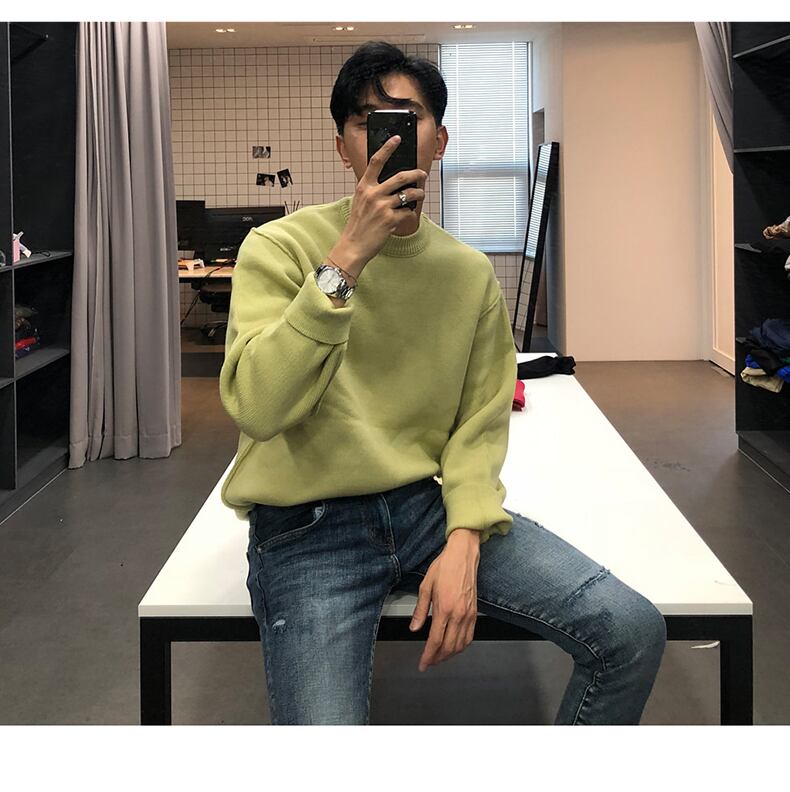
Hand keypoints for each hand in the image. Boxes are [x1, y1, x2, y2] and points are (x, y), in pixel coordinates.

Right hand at [329, 135, 426, 277]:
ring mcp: (382, 207)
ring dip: (419, 194)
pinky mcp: (390, 220)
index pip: (377, 161)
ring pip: (409, 194)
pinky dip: (409, 214)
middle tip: (422, 174)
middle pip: (401, 177)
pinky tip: (406, 216)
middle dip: (416, 174)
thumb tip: (394, 183)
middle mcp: (373, 194)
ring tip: (420, 195)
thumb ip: (373, 190)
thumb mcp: (360, 202)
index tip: (397, 138)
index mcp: (364, 187)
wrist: (353, 246)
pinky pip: (407, 212)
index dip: (388, 148)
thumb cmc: (358, 225)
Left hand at [409, 529, 479, 671]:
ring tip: (439, 656)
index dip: (428, 656)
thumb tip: (415, 627)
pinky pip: (470, 636)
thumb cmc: (444, 566)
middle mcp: (458, 614)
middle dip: (438, 659)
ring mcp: (468, 614)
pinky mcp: (475, 612)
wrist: (463, 555)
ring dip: (450, 655)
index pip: (435, 641)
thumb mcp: (425, 586)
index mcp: (444, 608)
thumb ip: (420, 610)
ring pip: (461, 644)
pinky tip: (454, 646)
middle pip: (449, 647)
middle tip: (429, 662)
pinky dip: (461, 645)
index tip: (423, 663)